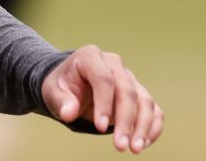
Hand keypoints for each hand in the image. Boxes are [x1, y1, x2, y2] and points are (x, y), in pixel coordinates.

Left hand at [42, 44, 163, 153]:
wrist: (71, 83)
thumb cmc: (61, 86)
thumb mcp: (52, 91)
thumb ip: (60, 101)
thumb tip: (69, 113)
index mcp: (90, 57)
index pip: (103, 79)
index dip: (104, 104)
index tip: (100, 128)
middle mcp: (114, 64)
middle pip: (127, 91)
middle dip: (125, 120)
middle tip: (120, 146)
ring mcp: (129, 78)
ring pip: (144, 101)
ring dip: (143, 127)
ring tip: (134, 149)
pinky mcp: (139, 93)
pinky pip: (153, 110)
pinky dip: (152, 127)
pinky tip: (143, 144)